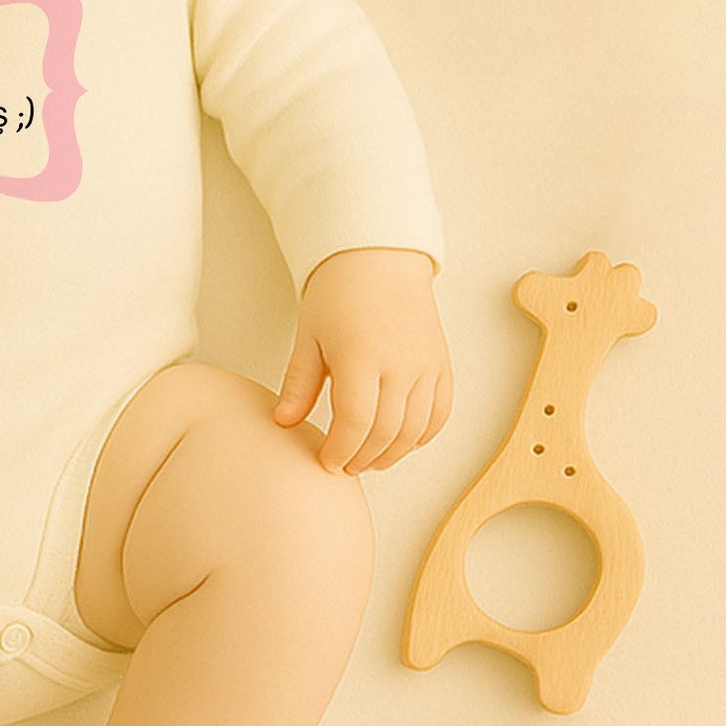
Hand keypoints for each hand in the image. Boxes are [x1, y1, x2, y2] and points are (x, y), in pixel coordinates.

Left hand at [273, 248, 451, 474]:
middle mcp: (400, 364)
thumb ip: (299, 383)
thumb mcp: (308, 336)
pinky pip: (439, 414)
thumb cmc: (339, 294)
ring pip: (415, 430)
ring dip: (391, 454)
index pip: (354, 422)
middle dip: (362, 457)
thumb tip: (283, 422)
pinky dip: (421, 437)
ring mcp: (426, 366)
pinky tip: (400, 443)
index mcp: (361, 356)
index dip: (340, 450)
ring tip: (368, 460)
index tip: (326, 460)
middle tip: (343, 465)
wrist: (378, 260)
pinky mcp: (441, 365)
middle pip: (385, 432)